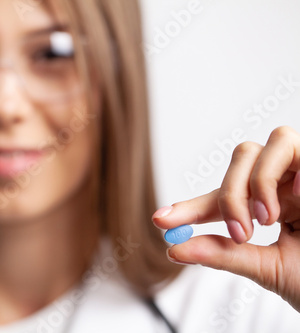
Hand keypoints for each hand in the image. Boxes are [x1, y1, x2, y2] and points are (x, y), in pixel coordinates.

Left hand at [152, 126, 299, 311]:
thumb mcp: (268, 268)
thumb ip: (223, 255)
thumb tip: (174, 248)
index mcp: (270, 208)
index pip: (221, 199)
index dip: (190, 207)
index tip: (160, 220)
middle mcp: (288, 185)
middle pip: (242, 156)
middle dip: (229, 192)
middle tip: (240, 230)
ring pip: (269, 143)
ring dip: (257, 179)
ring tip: (266, 218)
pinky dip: (289, 170)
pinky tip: (292, 201)